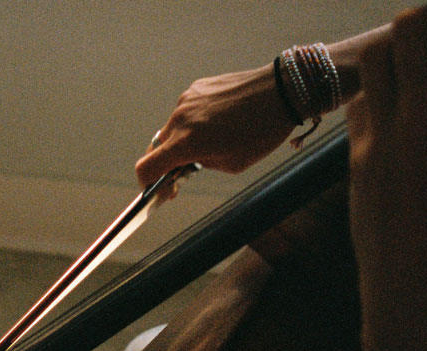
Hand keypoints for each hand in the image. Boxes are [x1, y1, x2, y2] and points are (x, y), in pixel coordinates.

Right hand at [135, 63, 295, 186]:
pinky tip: (218, 124)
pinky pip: (187, 111)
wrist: (280, 92)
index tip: (157, 188)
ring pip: (173, 128)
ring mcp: (187, 100)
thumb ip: (202, 164)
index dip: (147, 182)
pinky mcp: (197, 87)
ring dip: (183, 140)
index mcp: (186, 143)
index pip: (146, 167)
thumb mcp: (231, 164)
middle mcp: (180, 120)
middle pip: (159, 148)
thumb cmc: (261, 132)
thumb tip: (189, 160)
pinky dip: (195, 122)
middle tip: (185, 173)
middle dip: (169, 162)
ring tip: (212, 143)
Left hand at [347, 0, 426, 350]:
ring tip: (418, 75)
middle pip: (409, 29)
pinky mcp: (356, 163)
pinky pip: (358, 110)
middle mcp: (421, 117)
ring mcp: (380, 139)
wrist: (419, 296)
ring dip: (397, 57)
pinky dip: (376, 98)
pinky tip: (394, 117)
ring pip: (373, 66)